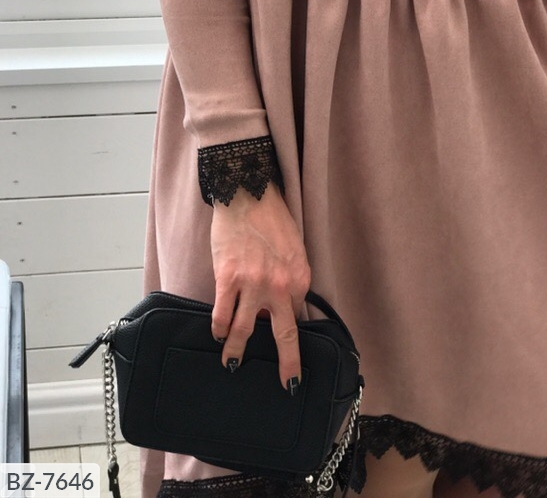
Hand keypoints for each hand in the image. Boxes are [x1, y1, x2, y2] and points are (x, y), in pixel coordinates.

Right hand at [210, 180, 311, 390]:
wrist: (248, 193)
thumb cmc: (272, 218)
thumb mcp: (294, 249)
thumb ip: (291, 278)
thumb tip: (283, 304)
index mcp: (300, 278)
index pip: (297, 314)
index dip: (289, 329)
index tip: (288, 347)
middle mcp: (280, 285)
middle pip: (284, 335)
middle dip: (287, 364)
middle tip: (288, 384)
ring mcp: (253, 284)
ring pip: (244, 330)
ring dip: (236, 351)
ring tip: (231, 364)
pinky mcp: (227, 278)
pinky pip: (221, 314)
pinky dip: (217, 328)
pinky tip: (215, 334)